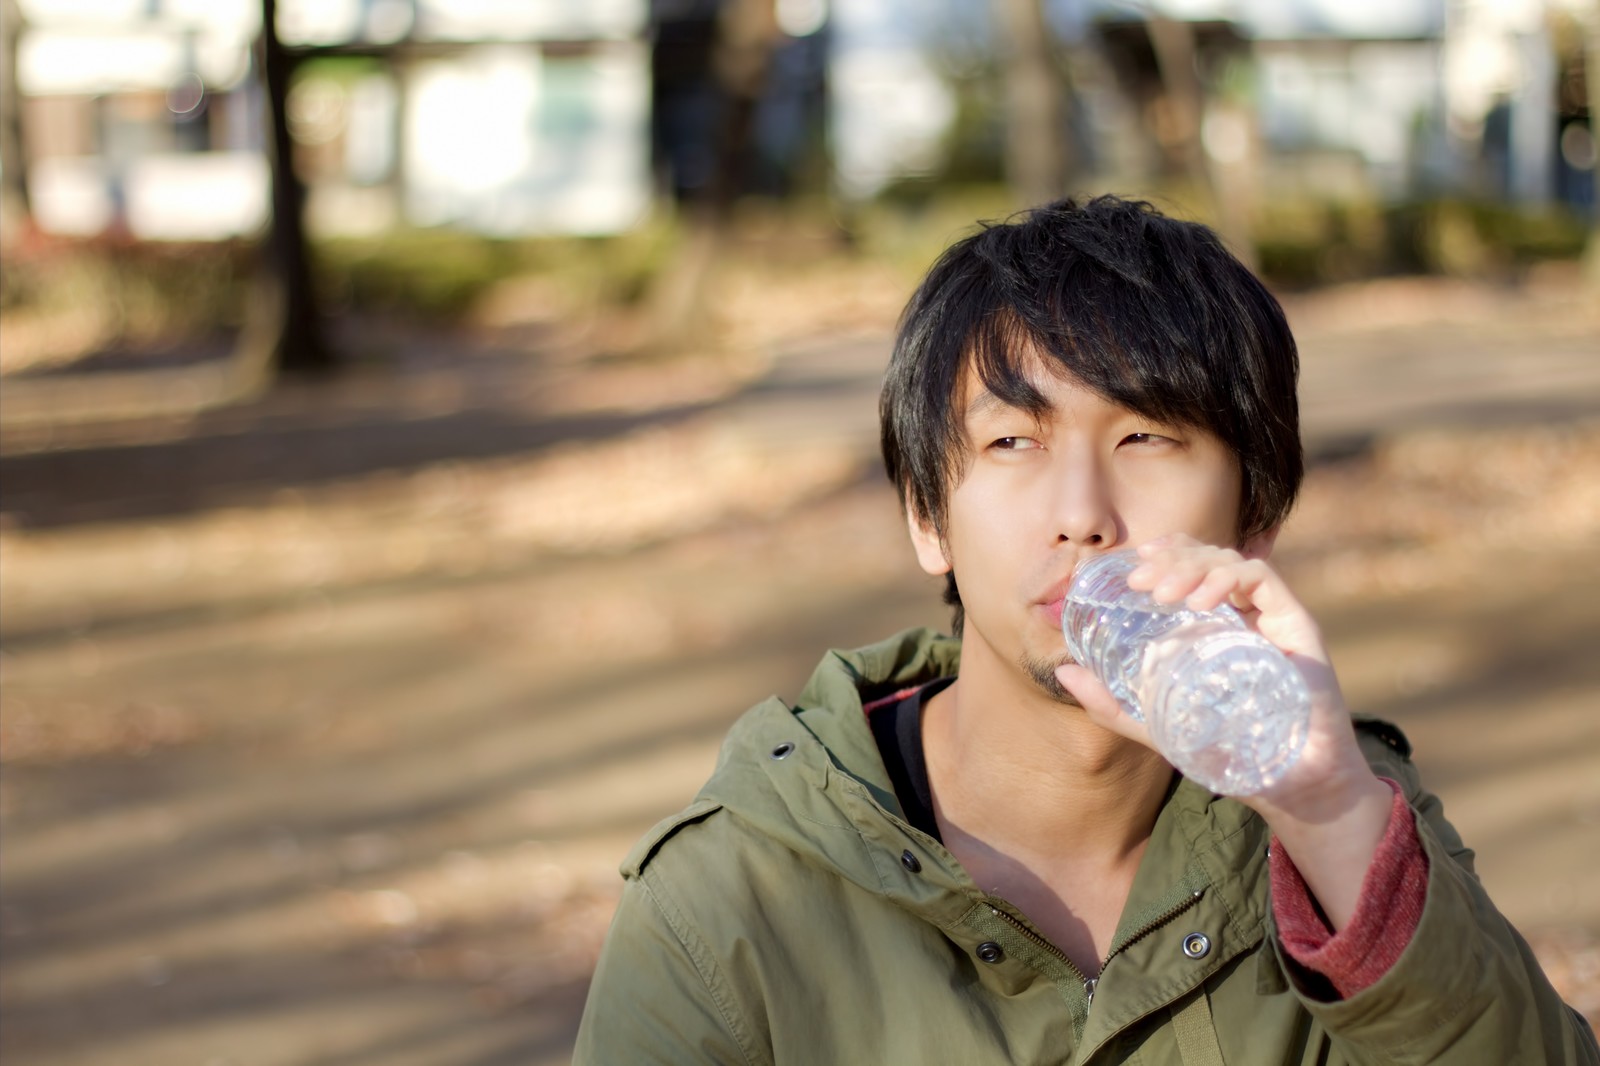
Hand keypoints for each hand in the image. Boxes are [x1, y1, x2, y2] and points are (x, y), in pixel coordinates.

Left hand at [1055, 535, 1394, 928]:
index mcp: (1215, 627)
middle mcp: (1244, 615)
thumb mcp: (1157, 726)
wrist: (1293, 786)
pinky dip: (1227, 578)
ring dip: (1192, 567)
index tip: (1133, 564)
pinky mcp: (1297, 624)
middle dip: (1171, 560)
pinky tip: (1200, 602)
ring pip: (1231, 560)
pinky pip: (1262, 579)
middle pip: (1208, 558)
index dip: (1165, 555)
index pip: (1192, 568)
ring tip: (1164, 594)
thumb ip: (1111, 704)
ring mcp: (1271, 618)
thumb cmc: (1231, 753)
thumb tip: (1063, 672)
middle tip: (1139, 580)